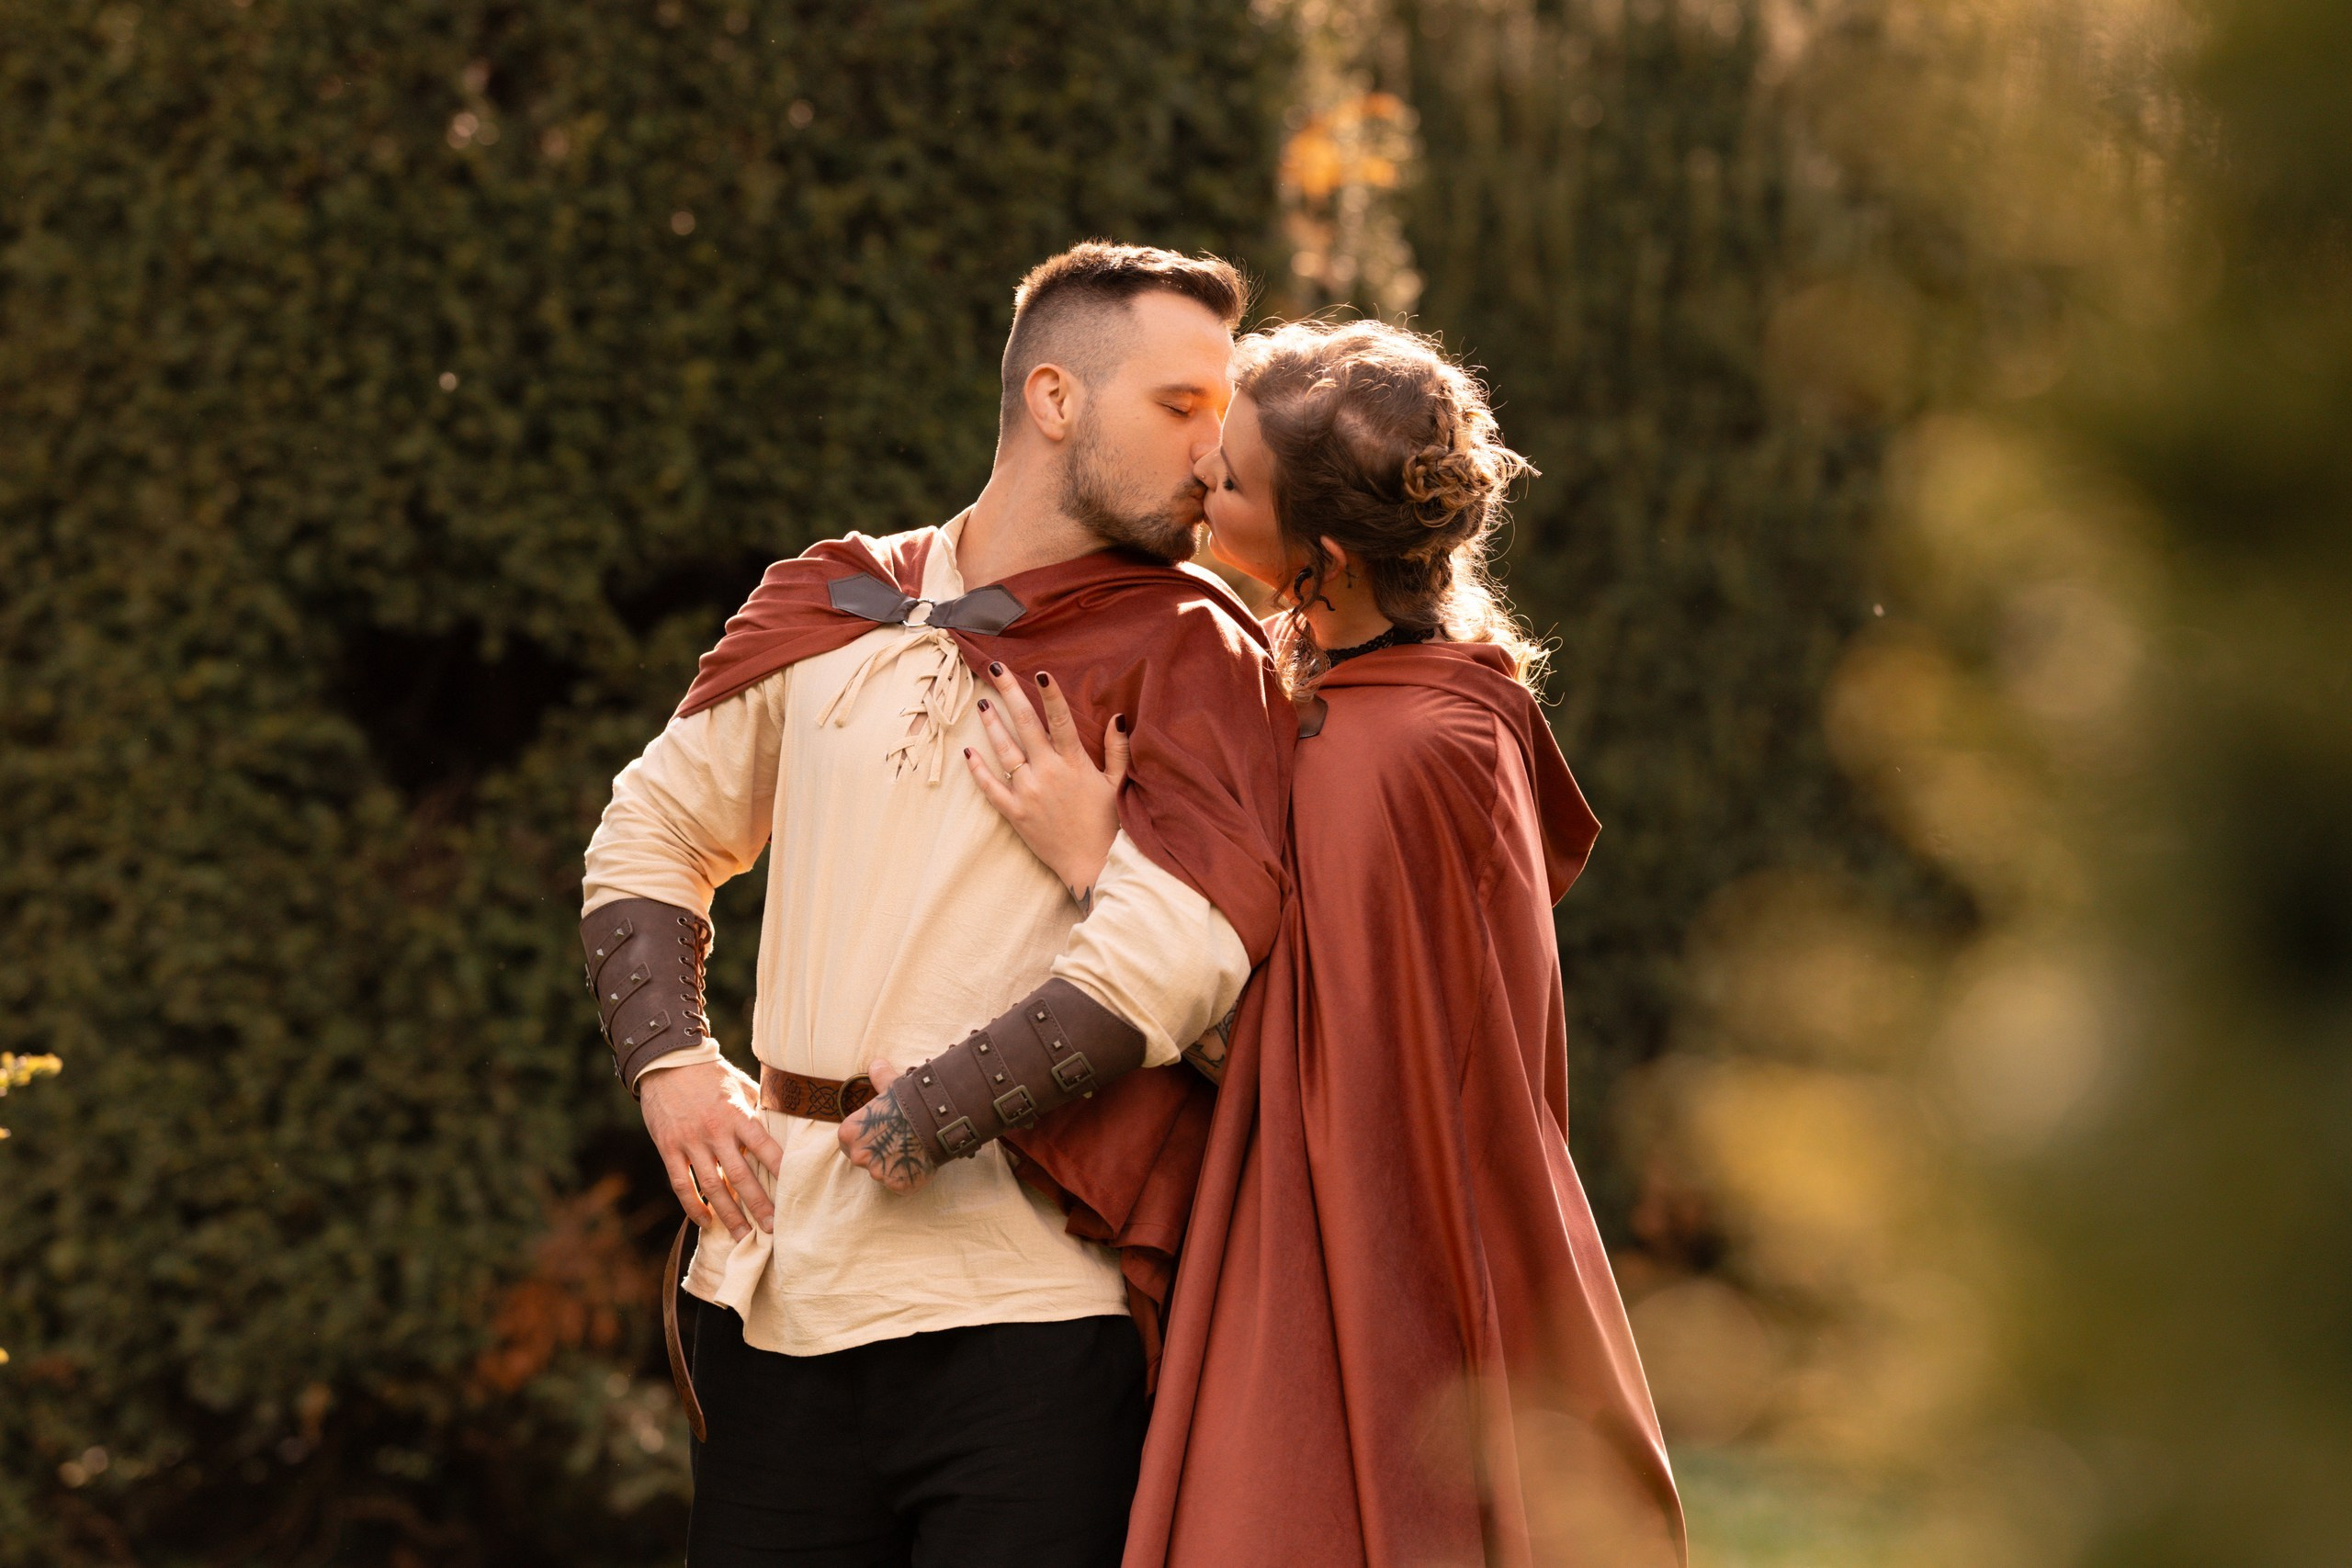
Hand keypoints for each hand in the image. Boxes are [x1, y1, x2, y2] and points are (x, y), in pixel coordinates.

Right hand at [639, 1058, 783, 1239]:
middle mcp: (715, 1130)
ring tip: (743, 1235)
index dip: (780, 1170)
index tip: (795, 1192)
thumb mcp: (741, 1085)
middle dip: (758, 1204)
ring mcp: (690, 1141)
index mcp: (737, 1113)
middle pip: (740, 1175)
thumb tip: (786, 1125)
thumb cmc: (711, 1074)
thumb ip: (760, 1108)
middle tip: (773, 1228)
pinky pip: (681, 1184)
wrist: (667, 1061)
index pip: (764, 1146)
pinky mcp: (668, 1148)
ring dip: (728, 1214)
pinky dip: (693, 1206)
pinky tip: (706, 1222)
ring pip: (711, 1186)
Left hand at [838, 1059, 937, 1193]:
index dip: (865, 1137)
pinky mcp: (899, 1185)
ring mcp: (878, 1173)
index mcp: (849, 1133)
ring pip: (884, 1173)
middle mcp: (858, 1156)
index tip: (881, 1133)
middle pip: (865, 1159)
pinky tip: (921, 1161)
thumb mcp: (890, 1086)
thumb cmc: (909, 1100)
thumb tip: (875, 1063)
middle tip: (900, 1141)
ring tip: (914, 1150)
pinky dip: (911, 1177)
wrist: (935, 1116)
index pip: (848, 1141)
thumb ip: (879, 1077)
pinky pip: (903, 1185)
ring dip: (896, 1166)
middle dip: (880, 1153)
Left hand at [963, 663, 1129, 905]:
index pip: (1060, 719)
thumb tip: (1117, 717)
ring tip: (982, 704)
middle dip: (1009, 694)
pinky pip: (991, 788)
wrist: (1094, 866)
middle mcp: (1049, 772)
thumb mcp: (1119, 785)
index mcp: (1075, 763)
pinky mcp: (1015, 813)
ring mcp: (1029, 792)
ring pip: (1004, 751)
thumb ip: (1117, 750)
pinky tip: (968, 753)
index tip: (1039, 673)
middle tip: (995, 670)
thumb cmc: (1110, 825)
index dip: (1050, 695)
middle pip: (1025, 725)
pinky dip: (978, 770)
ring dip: (992, 725)